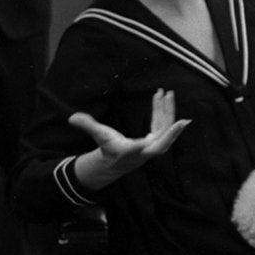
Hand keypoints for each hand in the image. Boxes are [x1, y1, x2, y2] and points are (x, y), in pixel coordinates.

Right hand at [69, 88, 190, 179]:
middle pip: (162, 140)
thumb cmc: (108, 148)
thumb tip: (72, 118)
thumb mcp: (98, 136)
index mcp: (130, 151)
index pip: (139, 148)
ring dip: (167, 111)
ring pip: (165, 129)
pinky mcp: (157, 139)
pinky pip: (164, 125)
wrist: (116, 162)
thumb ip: (87, 126)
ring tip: (167, 93)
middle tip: (182, 117)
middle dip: (171, 128)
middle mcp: (145, 150)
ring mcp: (154, 146)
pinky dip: (164, 112)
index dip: (147, 143)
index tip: (154, 137)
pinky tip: (162, 97)